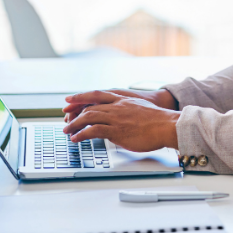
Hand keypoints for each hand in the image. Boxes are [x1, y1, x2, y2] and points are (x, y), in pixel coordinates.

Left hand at [61, 90, 179, 151]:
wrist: (166, 125)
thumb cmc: (157, 120)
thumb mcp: (139, 107)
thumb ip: (126, 111)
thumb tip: (119, 119)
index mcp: (122, 99)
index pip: (95, 94)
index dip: (80, 97)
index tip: (69, 100)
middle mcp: (116, 106)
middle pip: (88, 106)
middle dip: (74, 113)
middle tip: (65, 119)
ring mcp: (115, 118)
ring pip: (88, 117)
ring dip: (74, 124)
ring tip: (67, 131)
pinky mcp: (116, 131)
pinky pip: (93, 131)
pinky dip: (82, 134)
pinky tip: (76, 138)